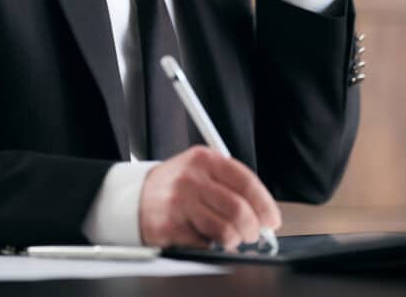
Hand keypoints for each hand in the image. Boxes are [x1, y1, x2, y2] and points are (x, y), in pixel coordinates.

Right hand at [139, 146, 281, 247]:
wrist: (133, 197)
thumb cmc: (176, 186)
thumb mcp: (201, 171)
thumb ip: (231, 186)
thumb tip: (263, 214)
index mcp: (205, 158)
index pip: (246, 182)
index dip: (265, 205)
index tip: (272, 220)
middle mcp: (191, 177)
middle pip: (238, 209)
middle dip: (252, 228)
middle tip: (251, 234)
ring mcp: (179, 202)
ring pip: (225, 230)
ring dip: (233, 240)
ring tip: (229, 238)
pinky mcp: (170, 225)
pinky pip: (204, 244)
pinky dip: (210, 246)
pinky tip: (203, 236)